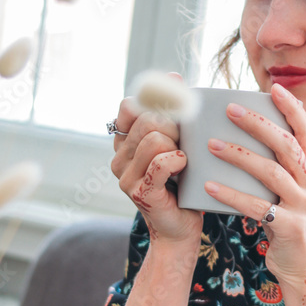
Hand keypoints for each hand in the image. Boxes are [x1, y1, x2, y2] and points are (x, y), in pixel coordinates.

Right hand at [111, 72, 203, 248]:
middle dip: (175, 124)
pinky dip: (179, 161)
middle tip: (186, 142)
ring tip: (184, 159)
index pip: (129, 106)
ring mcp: (126, 176)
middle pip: (148, 120)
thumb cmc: (183, 186)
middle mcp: (119, 158)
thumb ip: (171, 117)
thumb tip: (174, 76)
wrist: (180, 229)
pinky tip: (184, 167)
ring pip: (154, 139)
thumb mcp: (177, 145)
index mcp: (124, 143)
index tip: (176, 95)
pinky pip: (161, 162)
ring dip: (178, 145)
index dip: (153, 96)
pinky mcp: (140, 191)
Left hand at [205, 82, 305, 285]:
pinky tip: (208, 187)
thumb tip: (249, 141)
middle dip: (257, 123)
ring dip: (239, 156)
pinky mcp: (291, 229)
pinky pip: (258, 208)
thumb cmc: (290, 229)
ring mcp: (304, 207)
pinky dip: (231, 196)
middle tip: (229, 109)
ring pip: (271, 172)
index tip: (273, 88)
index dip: (292, 108)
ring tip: (210, 145)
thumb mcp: (292, 195)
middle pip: (286, 145)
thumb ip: (280, 171)